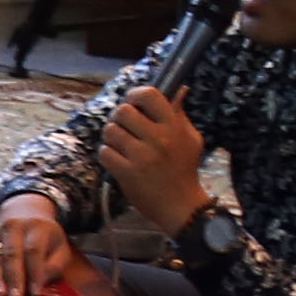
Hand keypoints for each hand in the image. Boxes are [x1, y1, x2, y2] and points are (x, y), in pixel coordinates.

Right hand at [0, 191, 75, 295]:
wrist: (24, 211)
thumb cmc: (45, 236)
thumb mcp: (59, 246)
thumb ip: (55, 265)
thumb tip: (41, 283)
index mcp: (36, 227)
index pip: (33, 250)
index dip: (34, 272)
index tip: (35, 292)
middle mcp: (14, 227)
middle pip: (12, 253)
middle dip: (13, 277)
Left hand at [101, 86, 214, 233]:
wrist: (180, 205)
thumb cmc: (184, 169)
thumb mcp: (190, 139)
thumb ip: (180, 115)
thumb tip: (179, 90)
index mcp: (173, 126)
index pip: (149, 95)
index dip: (135, 94)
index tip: (133, 102)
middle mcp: (158, 138)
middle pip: (123, 111)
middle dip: (118, 117)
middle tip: (123, 126)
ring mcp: (141, 156)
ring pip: (110, 131)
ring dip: (111, 136)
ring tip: (120, 144)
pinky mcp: (127, 173)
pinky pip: (105, 152)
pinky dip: (107, 154)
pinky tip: (117, 159)